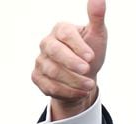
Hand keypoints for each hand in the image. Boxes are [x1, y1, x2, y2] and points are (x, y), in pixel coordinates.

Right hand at [32, 0, 107, 119]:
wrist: (84, 76)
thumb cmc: (91, 52)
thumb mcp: (97, 35)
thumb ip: (97, 18)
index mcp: (60, 29)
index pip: (65, 34)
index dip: (78, 46)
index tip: (91, 57)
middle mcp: (47, 43)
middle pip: (55, 52)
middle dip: (72, 63)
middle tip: (88, 70)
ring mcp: (40, 61)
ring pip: (53, 72)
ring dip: (73, 81)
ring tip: (90, 85)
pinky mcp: (38, 77)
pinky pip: (49, 86)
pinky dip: (67, 91)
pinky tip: (81, 92)